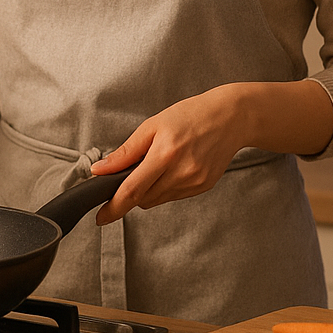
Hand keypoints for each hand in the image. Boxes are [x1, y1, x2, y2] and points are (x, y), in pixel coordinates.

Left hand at [88, 85, 251, 223]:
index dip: (114, 208)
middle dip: (131, 191)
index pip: (132, 190)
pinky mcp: (202, 188)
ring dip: (149, 189)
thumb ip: (125, 152)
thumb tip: (101, 169)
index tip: (101, 217)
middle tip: (134, 170)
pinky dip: (166, 187)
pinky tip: (175, 166)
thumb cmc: (192, 115)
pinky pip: (174, 196)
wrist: (231, 118)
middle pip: (143, 199)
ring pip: (157, 200)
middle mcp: (181, 173)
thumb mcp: (153, 125)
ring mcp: (194, 183)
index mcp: (165, 154)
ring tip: (159, 162)